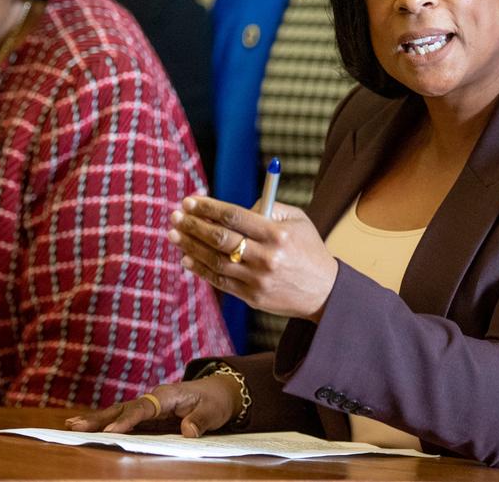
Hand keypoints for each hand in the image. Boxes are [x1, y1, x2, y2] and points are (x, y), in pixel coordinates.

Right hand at [65, 375, 241, 436]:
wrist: (219, 392)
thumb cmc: (216, 402)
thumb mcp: (214, 411)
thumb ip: (201, 421)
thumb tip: (188, 431)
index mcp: (168, 395)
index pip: (143, 408)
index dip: (127, 420)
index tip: (112, 430)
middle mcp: (154, 398)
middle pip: (122, 407)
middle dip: (99, 417)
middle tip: (75, 425)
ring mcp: (149, 405)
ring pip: (118, 411)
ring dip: (96, 419)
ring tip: (72, 425)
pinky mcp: (147, 415)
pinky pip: (123, 417)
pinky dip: (106, 422)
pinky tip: (88, 428)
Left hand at [169, 195, 337, 320]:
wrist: (325, 292)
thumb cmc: (308, 249)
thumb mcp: (298, 220)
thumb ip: (267, 208)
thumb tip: (229, 208)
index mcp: (277, 234)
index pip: (233, 215)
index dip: (207, 207)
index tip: (189, 201)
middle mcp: (267, 257)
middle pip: (220, 238)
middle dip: (193, 225)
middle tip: (175, 215)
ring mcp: (258, 280)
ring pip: (215, 260)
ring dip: (190, 246)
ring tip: (174, 234)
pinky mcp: (253, 297)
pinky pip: (220, 281)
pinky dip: (200, 269)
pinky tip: (186, 258)